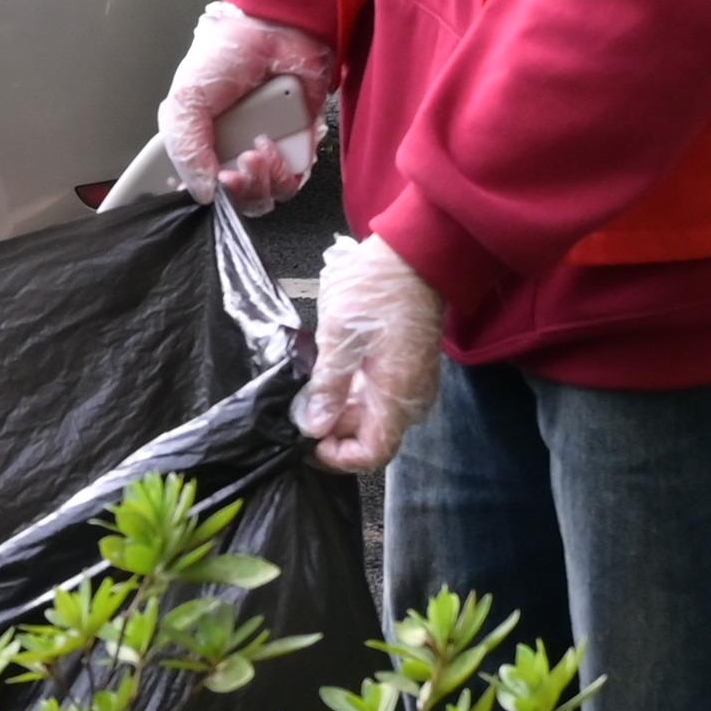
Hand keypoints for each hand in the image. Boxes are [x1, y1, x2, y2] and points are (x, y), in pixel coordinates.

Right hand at [158, 1, 341, 205]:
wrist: (274, 30)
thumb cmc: (225, 57)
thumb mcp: (187, 101)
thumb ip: (187, 149)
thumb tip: (203, 192)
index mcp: (202, 145)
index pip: (202, 190)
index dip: (205, 198)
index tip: (211, 188)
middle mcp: (233, 153)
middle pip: (237, 201)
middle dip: (238, 192)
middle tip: (234, 171)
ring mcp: (267, 151)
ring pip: (267, 196)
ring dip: (262, 180)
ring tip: (256, 150)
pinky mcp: (298, 144)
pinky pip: (295, 179)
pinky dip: (286, 169)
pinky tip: (273, 142)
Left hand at [295, 234, 447, 472]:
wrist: (412, 253)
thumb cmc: (379, 289)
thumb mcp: (341, 336)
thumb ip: (328, 386)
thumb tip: (313, 426)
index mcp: (397, 396)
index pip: (372, 454)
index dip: (337, 457)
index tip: (307, 441)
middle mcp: (409, 397)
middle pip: (368, 436)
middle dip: (331, 430)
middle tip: (298, 410)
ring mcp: (408, 382)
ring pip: (369, 415)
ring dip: (337, 409)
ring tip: (307, 388)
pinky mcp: (403, 366)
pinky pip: (375, 393)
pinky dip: (348, 392)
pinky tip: (325, 373)